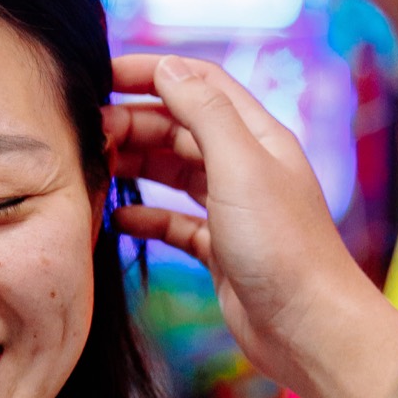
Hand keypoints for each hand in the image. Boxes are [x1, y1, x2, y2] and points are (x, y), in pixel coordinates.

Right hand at [107, 54, 397, 397]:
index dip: (152, 73)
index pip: (199, 83)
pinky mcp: (221, 250)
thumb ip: (204, 113)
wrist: (308, 329)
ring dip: (136, 164)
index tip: (102, 76)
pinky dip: (146, 216)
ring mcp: (234, 210)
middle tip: (89, 134)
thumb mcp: (240, 167)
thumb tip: (168, 67)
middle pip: (180, 126)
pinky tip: (116, 218)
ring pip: (175, 172)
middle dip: (134, 122)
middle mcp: (247, 167)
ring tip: (95, 167)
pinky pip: (176, 222)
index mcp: (259, 136)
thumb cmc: (282, 249)